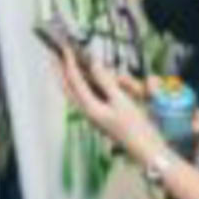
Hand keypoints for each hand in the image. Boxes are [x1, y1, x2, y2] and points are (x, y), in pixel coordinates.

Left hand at [53, 38, 173, 171]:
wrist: (145, 150)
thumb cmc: (135, 127)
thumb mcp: (121, 101)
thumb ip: (106, 82)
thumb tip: (94, 64)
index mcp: (89, 108)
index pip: (75, 81)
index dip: (69, 63)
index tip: (65, 48)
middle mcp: (87, 112)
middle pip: (68, 89)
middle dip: (60, 73)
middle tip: (53, 57)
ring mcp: (93, 116)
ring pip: (76, 94)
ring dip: (73, 80)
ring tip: (73, 67)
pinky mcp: (101, 117)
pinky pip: (88, 99)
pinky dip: (84, 88)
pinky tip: (88, 82)